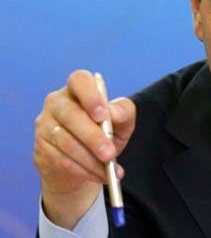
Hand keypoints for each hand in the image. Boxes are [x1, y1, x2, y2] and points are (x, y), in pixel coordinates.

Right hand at [33, 70, 135, 228]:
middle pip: (71, 115)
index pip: (79, 80)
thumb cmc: (104, 133)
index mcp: (78, 89)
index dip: (90, 95)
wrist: (84, 162)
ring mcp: (44, 125)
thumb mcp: (121, 123)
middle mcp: (57, 102)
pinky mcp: (41, 148)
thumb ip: (124, 113)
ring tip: (110, 169)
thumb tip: (115, 113)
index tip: (102, 114)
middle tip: (110, 154)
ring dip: (91, 159)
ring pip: (66, 142)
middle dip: (93, 137)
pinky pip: (61, 160)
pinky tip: (100, 175)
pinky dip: (84, 170)